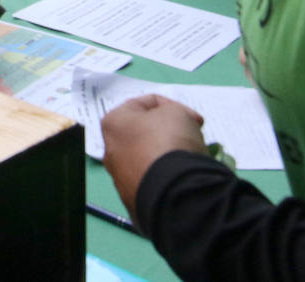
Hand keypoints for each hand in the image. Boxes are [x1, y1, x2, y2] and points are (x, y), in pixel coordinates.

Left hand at [102, 94, 208, 222]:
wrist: (175, 189)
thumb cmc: (169, 142)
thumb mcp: (177, 112)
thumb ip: (173, 112)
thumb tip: (176, 124)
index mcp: (112, 123)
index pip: (143, 104)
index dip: (173, 106)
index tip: (194, 119)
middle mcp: (110, 151)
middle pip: (144, 134)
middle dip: (169, 132)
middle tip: (191, 136)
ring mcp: (121, 179)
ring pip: (149, 159)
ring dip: (169, 156)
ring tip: (191, 159)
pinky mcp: (135, 200)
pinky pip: (155, 182)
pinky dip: (169, 178)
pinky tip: (185, 178)